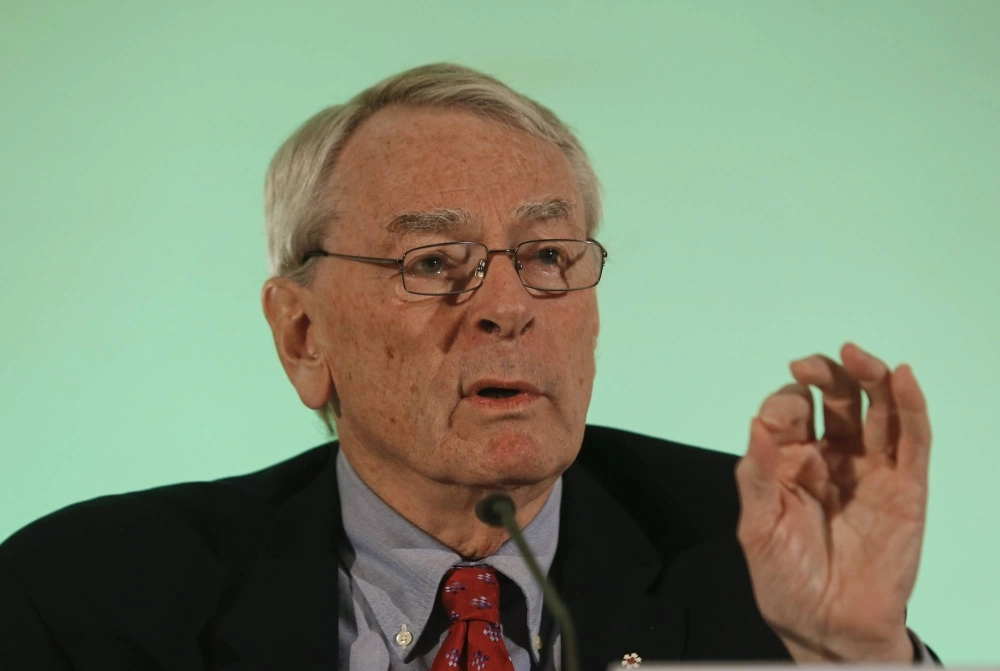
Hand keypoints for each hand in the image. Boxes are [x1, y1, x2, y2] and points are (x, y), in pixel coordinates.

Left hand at [735, 343, 930, 661]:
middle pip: (836, 399)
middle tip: (809, 367)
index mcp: (791, 462)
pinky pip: (912, 441)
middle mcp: (832, 458)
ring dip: (869, 377)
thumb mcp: (757, 527)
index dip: (784, 404)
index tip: (772, 421)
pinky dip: (910, 407)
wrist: (827, 627)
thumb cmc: (786, 580)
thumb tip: (755, 423)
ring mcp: (871, 470)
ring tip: (856, 357)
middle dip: (825, 376)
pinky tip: (901, 378)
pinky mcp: (905, 488)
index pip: (791, 412)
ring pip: (877, 410)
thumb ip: (756, 475)